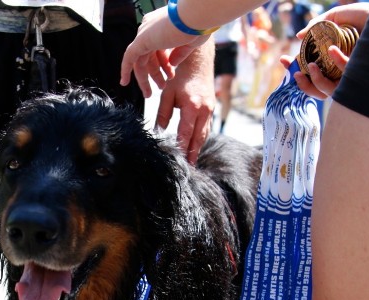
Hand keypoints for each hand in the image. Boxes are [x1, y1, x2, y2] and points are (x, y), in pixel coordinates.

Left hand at [120, 7, 209, 97]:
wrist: (195, 16)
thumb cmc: (198, 25)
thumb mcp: (189, 43)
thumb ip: (179, 53)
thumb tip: (172, 64)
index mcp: (162, 26)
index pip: (158, 49)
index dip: (164, 65)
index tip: (170, 76)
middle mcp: (151, 28)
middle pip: (148, 56)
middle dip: (155, 74)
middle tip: (160, 87)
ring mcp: (145, 33)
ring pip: (140, 60)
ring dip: (145, 78)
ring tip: (150, 93)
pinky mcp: (141, 40)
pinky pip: (129, 58)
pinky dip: (125, 70)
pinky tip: (124, 82)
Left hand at [155, 48, 214, 162]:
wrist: (199, 62)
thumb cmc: (180, 77)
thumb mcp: (167, 94)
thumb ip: (163, 114)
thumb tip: (157, 131)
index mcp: (192, 107)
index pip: (186, 133)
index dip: (182, 148)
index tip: (178, 160)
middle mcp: (204, 111)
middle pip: (198, 138)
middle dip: (192, 154)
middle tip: (189, 168)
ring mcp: (210, 110)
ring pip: (204, 135)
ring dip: (197, 149)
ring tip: (192, 162)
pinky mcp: (211, 109)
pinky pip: (206, 128)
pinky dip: (201, 139)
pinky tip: (195, 146)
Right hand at [285, 3, 368, 98]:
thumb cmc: (368, 18)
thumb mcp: (338, 17)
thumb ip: (318, 25)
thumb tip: (298, 36)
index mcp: (334, 64)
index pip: (312, 74)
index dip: (295, 70)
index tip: (284, 60)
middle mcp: (343, 74)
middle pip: (318, 90)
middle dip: (303, 84)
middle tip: (295, 72)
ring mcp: (353, 78)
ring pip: (329, 92)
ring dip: (316, 81)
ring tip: (311, 65)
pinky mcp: (364, 76)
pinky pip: (347, 77)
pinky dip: (337, 64)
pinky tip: (332, 51)